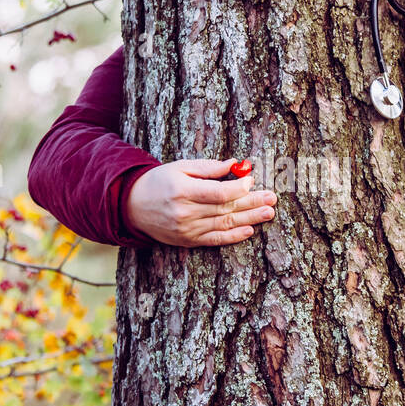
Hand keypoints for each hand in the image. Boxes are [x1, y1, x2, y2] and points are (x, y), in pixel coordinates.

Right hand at [126, 159, 276, 246]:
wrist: (132, 206)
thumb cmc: (159, 182)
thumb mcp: (180, 167)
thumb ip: (208, 167)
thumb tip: (235, 165)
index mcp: (183, 190)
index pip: (219, 193)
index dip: (239, 188)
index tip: (253, 181)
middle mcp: (185, 212)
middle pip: (226, 209)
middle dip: (252, 203)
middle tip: (272, 198)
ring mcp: (187, 229)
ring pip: (224, 224)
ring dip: (249, 219)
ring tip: (268, 212)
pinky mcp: (188, 240)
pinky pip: (215, 240)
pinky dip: (233, 236)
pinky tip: (249, 230)